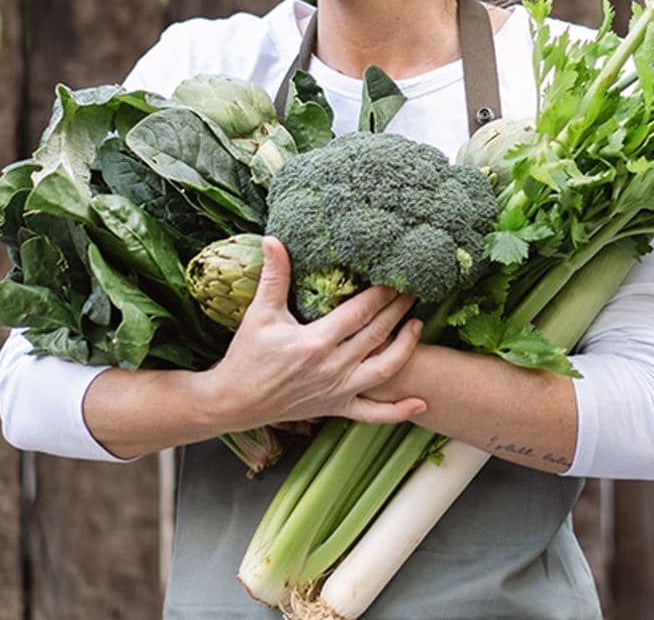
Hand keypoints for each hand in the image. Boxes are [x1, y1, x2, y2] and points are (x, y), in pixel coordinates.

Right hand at [202, 236, 426, 429]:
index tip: (396, 277)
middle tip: (414, 291)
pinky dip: (398, 411)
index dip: (381, 293)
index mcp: (316, 342)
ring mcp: (337, 391)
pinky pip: (373, 414)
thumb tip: (273, 240)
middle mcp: (333, 368)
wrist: (234, 401)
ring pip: (384, 369)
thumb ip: (273, 277)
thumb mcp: (260, 314)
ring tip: (418, 325)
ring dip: (406, 347)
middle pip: (377, 334)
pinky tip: (420, 403)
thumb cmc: (246, 356)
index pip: (359, 312)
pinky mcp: (336, 408)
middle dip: (398, 310)